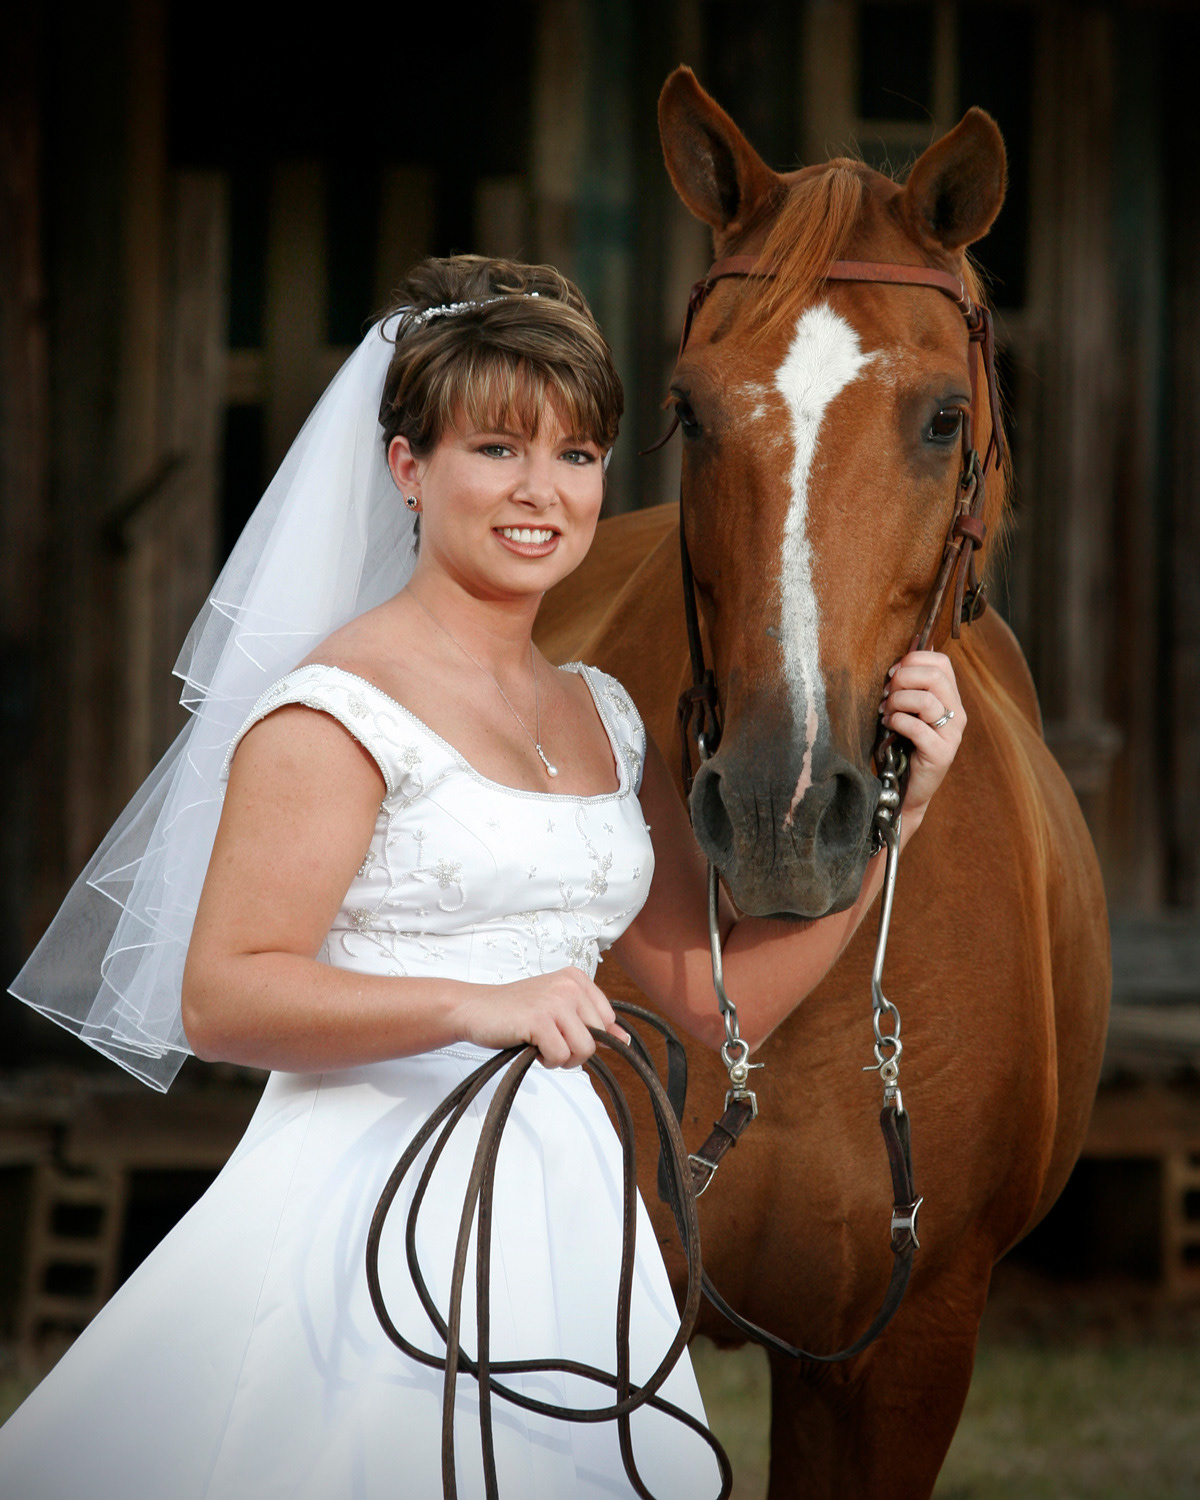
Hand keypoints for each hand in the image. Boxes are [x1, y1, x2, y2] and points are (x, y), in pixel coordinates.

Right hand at [453, 967, 630, 1067]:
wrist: (475, 1009)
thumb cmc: (517, 1012)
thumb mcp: (559, 1011)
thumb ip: (592, 1023)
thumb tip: (626, 1040)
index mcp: (577, 979)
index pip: (608, 1021)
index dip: (586, 1036)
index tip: (562, 1030)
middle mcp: (570, 985)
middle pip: (598, 1038)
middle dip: (574, 1050)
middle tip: (548, 1040)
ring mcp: (555, 1001)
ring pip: (583, 1050)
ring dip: (561, 1058)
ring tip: (540, 1044)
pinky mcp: (539, 1020)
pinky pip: (560, 1057)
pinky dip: (545, 1061)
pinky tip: (530, 1046)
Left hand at [879, 649, 965, 818]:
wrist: (907, 788)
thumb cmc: (903, 745)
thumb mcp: (908, 710)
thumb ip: (907, 688)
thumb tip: (895, 665)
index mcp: (951, 698)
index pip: (941, 662)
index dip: (913, 660)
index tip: (892, 674)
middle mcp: (957, 714)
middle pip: (934, 676)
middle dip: (902, 679)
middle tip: (887, 695)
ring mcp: (952, 734)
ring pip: (926, 701)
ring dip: (898, 702)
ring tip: (886, 713)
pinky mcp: (941, 754)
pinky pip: (917, 728)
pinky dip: (897, 722)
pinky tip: (889, 726)